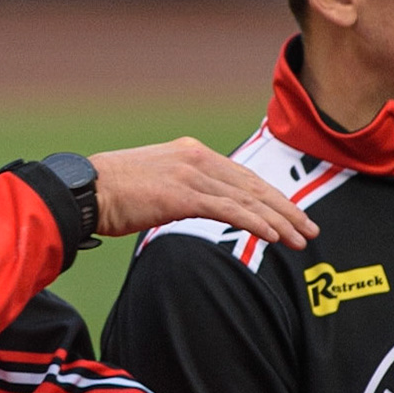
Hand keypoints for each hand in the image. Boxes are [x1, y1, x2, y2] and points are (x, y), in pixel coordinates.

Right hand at [89, 138, 318, 247]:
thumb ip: (180, 191)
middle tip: (310, 229)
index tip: (291, 215)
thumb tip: (194, 207)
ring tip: (301, 239)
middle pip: (252, 186)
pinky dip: (255, 223)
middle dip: (285, 209)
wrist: (84, 190)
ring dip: (279, 221)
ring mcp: (191, 174)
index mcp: (191, 153)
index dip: (270, 198)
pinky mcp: (183, 194)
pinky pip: (229, 210)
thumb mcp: (153, 185)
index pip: (241, 177)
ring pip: (247, 199)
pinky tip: (273, 237)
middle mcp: (196, 158)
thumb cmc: (110, 194)